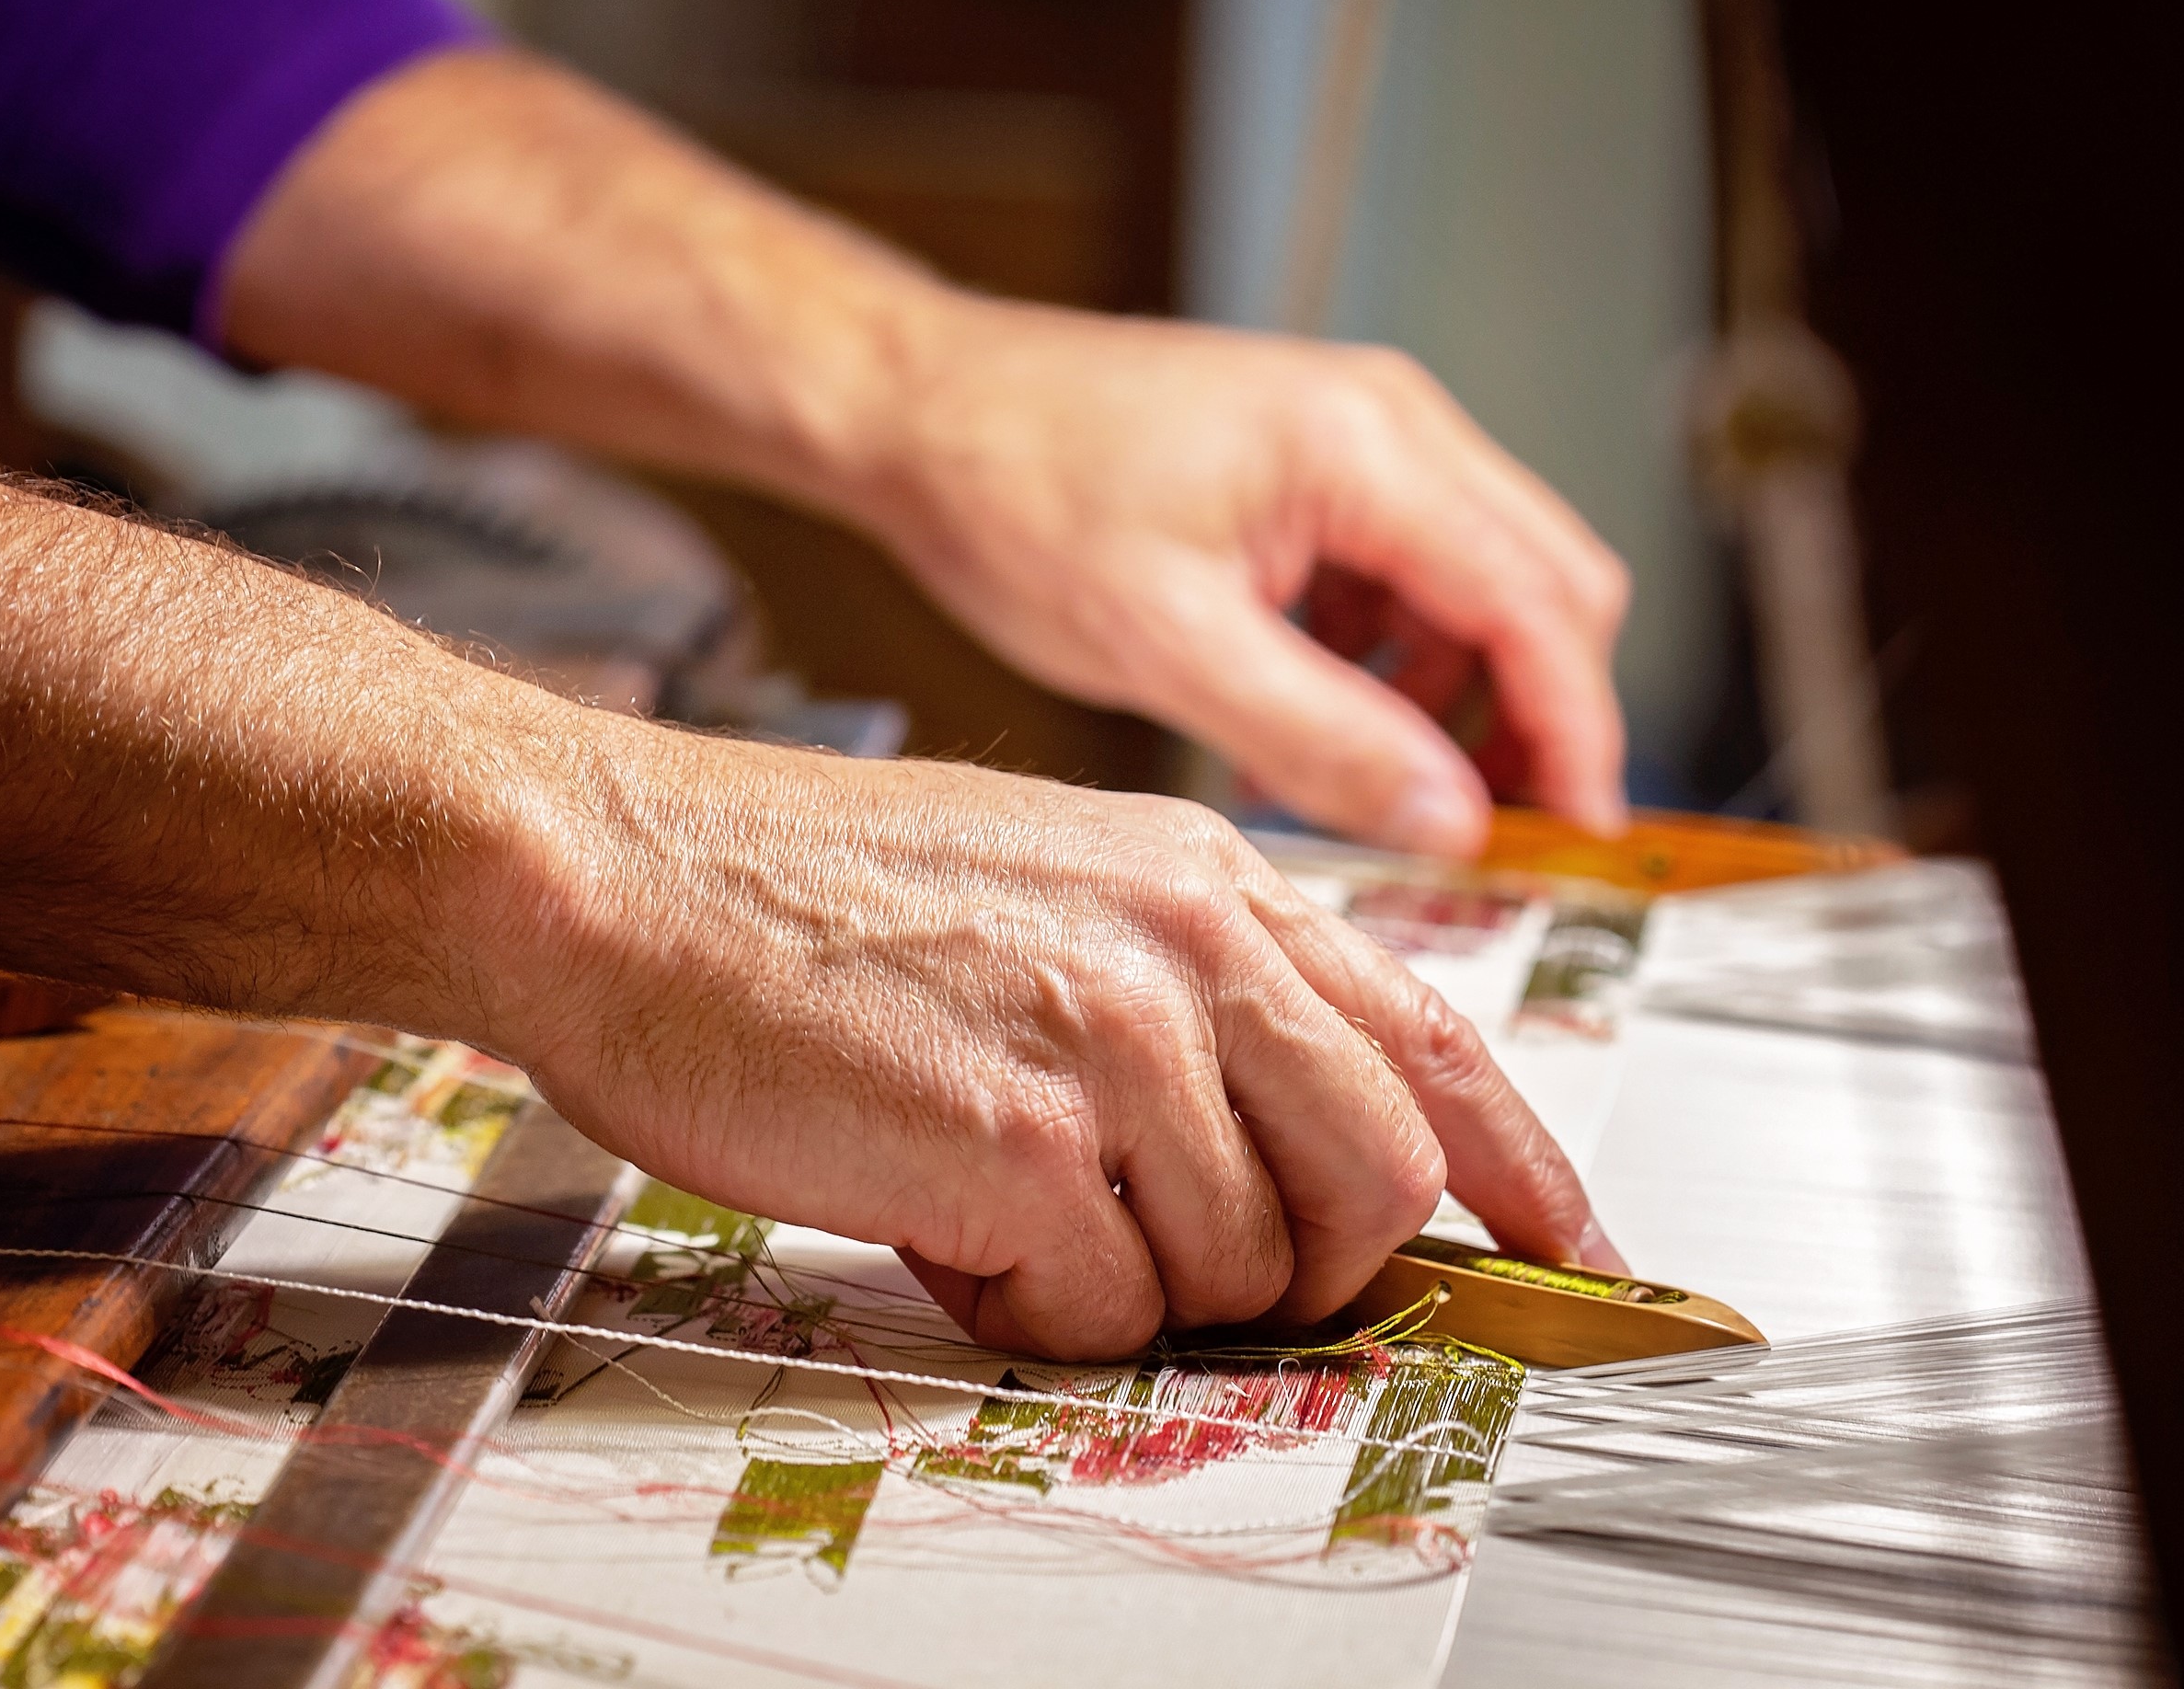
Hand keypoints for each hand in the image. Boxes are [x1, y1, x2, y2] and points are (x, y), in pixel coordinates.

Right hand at [472, 715, 1610, 1358]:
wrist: (611, 872)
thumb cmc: (791, 889)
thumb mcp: (1044, 881)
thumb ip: (1185, 986)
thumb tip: (1278, 1135)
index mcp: (1204, 878)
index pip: (1435, 1035)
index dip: (1525, 1167)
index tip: (1572, 1246)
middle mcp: (1186, 945)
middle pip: (1381, 1183)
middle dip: (1305, 1267)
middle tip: (1193, 1268)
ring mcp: (1111, 1040)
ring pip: (1242, 1268)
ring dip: (1129, 1281)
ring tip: (997, 1204)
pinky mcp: (1020, 1141)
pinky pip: (1106, 1311)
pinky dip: (1029, 1306)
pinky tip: (940, 1223)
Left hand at [848, 298, 1631, 854]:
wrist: (919, 411)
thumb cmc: (1013, 492)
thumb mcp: (1165, 645)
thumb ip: (1320, 738)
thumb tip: (1452, 821)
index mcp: (1367, 447)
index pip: (1540, 603)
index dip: (1576, 731)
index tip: (1577, 834)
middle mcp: (1386, 425)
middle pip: (1541, 589)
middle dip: (1528, 718)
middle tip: (1478, 831)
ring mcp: (1354, 441)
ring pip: (1476, 591)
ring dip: (1444, 698)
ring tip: (1354, 787)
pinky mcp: (1312, 472)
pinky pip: (1399, 580)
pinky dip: (1379, 665)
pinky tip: (1296, 729)